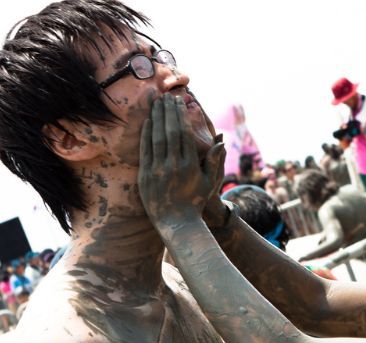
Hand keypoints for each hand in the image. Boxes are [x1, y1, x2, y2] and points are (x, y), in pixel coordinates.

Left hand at [138, 93, 225, 225]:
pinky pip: (145, 150)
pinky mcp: (145, 175)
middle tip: (167, 96)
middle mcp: (173, 165)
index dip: (181, 115)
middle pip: (170, 131)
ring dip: (156, 118)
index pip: (184, 133)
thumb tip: (221, 141)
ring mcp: (157, 170)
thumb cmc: (196, 202)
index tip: (179, 102)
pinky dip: (146, 134)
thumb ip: (215, 161)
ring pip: (156, 137)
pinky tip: (147, 121)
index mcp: (190, 165)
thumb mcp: (210, 182)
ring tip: (156, 103)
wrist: (176, 223)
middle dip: (168, 111)